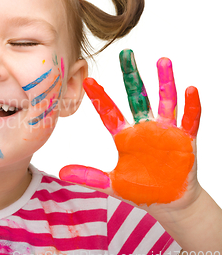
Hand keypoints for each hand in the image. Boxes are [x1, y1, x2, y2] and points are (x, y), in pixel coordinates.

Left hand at [59, 49, 200, 212]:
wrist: (169, 201)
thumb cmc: (141, 189)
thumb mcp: (112, 183)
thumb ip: (89, 176)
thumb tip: (61, 172)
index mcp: (124, 136)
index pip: (109, 112)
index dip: (99, 97)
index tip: (87, 80)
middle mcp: (144, 128)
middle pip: (137, 96)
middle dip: (131, 75)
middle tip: (126, 53)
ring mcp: (165, 131)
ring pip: (165, 101)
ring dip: (164, 82)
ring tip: (162, 61)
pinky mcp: (185, 139)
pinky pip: (190, 120)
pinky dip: (191, 106)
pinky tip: (190, 89)